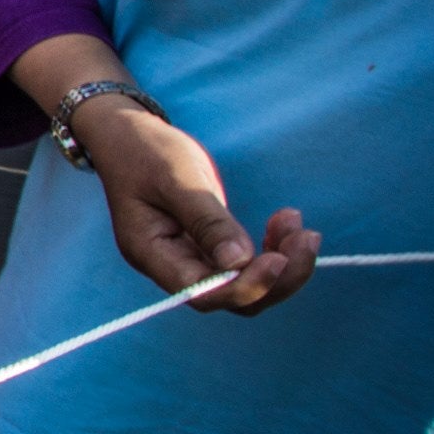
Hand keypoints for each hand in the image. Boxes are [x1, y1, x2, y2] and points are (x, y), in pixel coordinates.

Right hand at [73, 98, 319, 314]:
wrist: (127, 135)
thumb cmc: (146, 151)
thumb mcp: (178, 179)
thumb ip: (208, 222)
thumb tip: (239, 262)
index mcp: (151, 253)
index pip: (202, 293)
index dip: (245, 285)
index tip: (279, 257)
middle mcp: (169, 266)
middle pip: (229, 298)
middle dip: (276, 278)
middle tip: (306, 238)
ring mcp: (188, 258)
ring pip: (242, 285)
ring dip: (281, 265)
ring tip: (302, 230)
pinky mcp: (205, 246)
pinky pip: (243, 265)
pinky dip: (271, 250)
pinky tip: (285, 224)